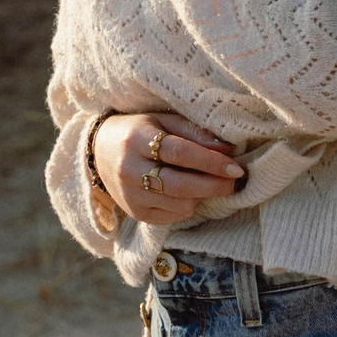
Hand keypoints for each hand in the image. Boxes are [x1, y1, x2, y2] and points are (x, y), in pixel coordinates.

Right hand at [96, 111, 242, 224]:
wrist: (99, 152)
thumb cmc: (140, 131)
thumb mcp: (163, 120)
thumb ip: (194, 132)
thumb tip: (228, 150)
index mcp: (136, 140)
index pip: (179, 153)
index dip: (210, 162)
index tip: (236, 167)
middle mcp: (129, 170)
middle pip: (180, 185)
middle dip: (214, 185)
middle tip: (235, 181)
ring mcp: (130, 196)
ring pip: (179, 204)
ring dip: (202, 195)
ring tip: (207, 182)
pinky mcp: (135, 213)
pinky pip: (173, 216)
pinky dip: (188, 206)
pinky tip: (188, 192)